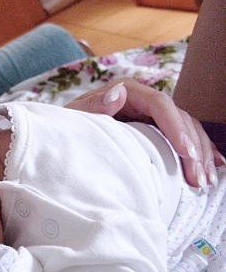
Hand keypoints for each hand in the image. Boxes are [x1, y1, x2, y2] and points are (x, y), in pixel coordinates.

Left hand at [65, 78, 223, 189]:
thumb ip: (93, 106)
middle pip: (179, 118)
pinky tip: (212, 167)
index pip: (160, 104)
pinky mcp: (154, 130)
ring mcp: (151, 115)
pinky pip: (182, 138)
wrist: (61, 135)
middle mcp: (143, 100)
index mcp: (127, 91)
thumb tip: (117, 94)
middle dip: (192, 148)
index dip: (175, 127)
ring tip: (205, 180)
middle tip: (198, 177)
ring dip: (199, 155)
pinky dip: (197, 153)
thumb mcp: (74, 118)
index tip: (185, 152)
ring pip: (186, 129)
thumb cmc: (65, 126)